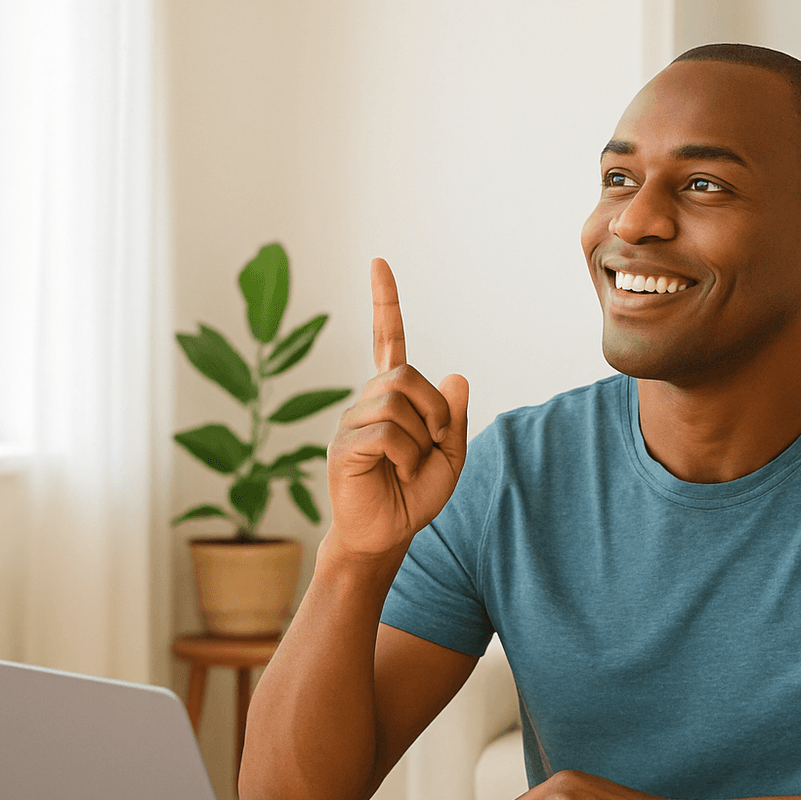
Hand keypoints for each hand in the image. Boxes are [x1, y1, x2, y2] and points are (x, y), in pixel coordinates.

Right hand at [326, 258, 468, 560]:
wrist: (386, 536)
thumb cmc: (413, 496)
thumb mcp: (450, 456)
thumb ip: (454, 418)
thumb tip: (456, 376)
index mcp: (393, 398)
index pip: (388, 341)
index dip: (385, 303)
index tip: (378, 263)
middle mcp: (367, 402)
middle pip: (408, 377)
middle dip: (435, 412)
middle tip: (432, 447)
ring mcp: (351, 422)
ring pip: (398, 404)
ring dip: (421, 439)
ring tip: (409, 466)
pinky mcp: (344, 446)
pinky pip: (387, 433)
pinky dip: (405, 455)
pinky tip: (394, 472)